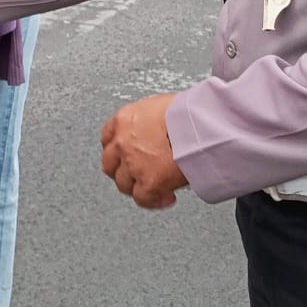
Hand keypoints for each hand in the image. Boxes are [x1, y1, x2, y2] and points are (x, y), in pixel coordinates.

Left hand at [100, 93, 188, 209]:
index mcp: (124, 120)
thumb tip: (160, 128)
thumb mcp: (161, 105)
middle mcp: (123, 142)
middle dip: (123, 171)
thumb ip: (151, 120)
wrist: (198, 125)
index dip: (117, 149)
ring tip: (155, 187)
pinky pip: (144, 199)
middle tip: (138, 174)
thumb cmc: (188, 112)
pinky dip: (155, 201)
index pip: (108, 137)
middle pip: (110, 164)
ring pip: (124, 184)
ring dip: (137, 187)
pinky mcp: (148, 183)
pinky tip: (167, 197)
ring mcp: (133, 165)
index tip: (124, 154)